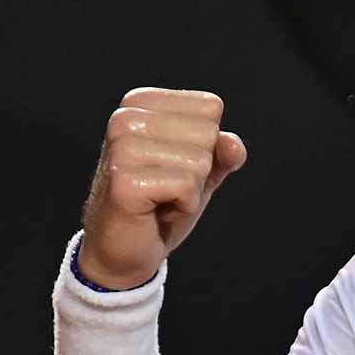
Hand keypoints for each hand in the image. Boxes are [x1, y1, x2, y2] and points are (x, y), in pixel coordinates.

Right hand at [78, 88, 246, 287]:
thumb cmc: (158, 206)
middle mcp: (125, 118)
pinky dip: (183, 206)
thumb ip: (222, 152)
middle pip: (208, 132)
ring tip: (160, 199)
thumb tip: (232, 142)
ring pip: (200, 160)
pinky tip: (156, 212)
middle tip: (166, 188)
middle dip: (198, 170)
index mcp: (140, 104)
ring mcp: (121, 147)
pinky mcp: (124, 179)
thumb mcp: (200, 172)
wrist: (122, 250)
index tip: (173, 166)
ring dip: (190, 191)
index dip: (205, 146)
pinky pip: (187, 186)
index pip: (210, 108)